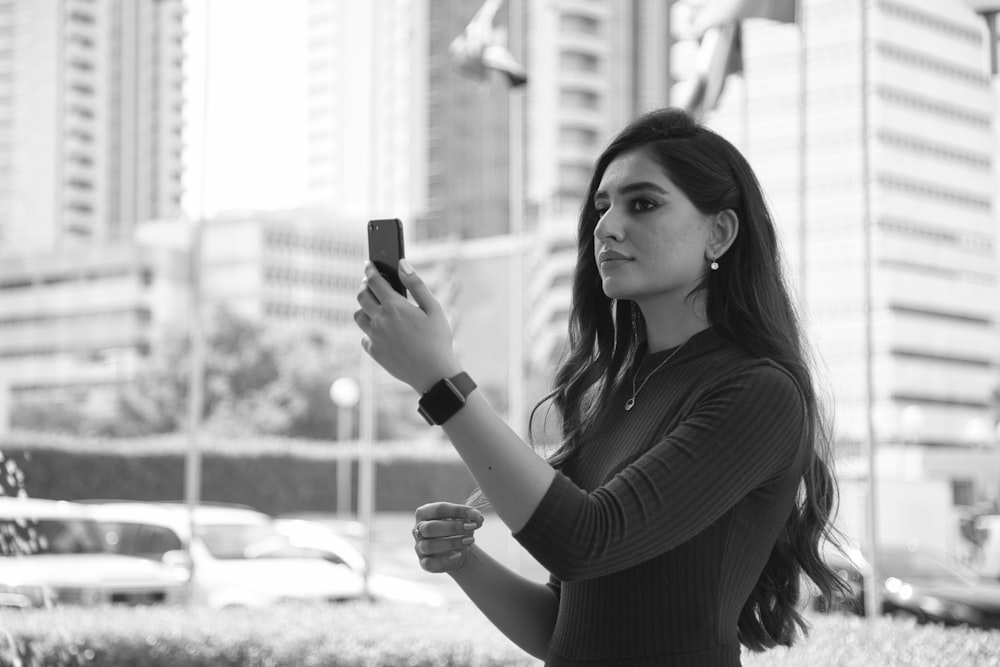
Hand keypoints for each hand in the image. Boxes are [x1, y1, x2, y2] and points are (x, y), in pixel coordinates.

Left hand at [354, 259, 461, 392]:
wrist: (434, 374)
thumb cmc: (438, 339)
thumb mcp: (433, 308)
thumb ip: (416, 284)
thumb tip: (402, 263)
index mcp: (394, 306)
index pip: (374, 281)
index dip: (370, 270)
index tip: (369, 264)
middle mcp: (380, 320)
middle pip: (361, 296)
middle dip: (365, 286)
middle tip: (371, 284)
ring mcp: (374, 337)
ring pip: (358, 316)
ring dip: (364, 308)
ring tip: (376, 307)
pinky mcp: (374, 352)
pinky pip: (364, 336)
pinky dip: (370, 330)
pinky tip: (382, 331)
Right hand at [413, 502, 483, 573]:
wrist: (457, 551)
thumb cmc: (458, 530)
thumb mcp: (464, 520)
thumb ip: (472, 517)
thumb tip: (477, 518)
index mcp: (425, 513)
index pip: (438, 509)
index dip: (458, 510)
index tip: (475, 514)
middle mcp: (418, 529)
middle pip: (430, 527)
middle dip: (453, 527)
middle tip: (471, 527)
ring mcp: (419, 547)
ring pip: (429, 545)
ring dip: (452, 543)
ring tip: (469, 541)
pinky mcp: (424, 562)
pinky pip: (430, 563)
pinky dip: (445, 560)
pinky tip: (458, 555)